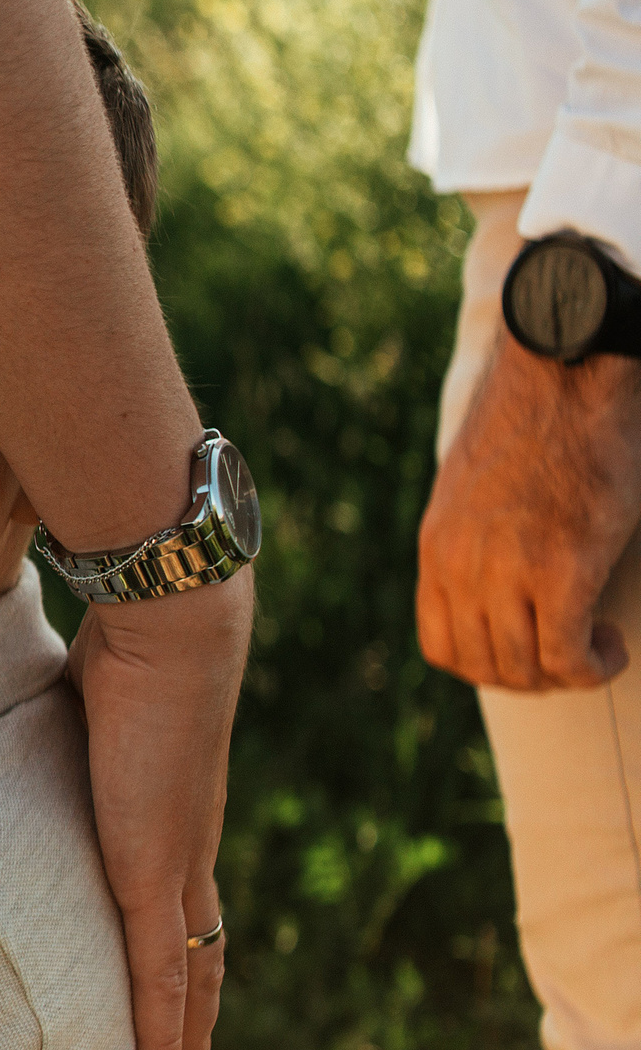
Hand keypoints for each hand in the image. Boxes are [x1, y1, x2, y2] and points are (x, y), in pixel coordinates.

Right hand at [65, 568, 250, 1049]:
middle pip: (201, 953)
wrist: (168, 624)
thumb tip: (19, 687)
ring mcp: (177, 865)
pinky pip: (160, 975)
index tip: (175, 985)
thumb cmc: (123, 635)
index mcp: (173, 808)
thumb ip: (56, 711)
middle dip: (195, 1016)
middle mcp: (187, 846)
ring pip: (190, 981)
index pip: (182, 897)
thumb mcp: (77, 693)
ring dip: (186, 1044)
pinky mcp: (155, 874)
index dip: (180, 944)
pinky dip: (162, 1035)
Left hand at [418, 334, 640, 690]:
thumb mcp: (477, 490)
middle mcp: (462, 566)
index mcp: (439, 548)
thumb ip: (475, 540)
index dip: (484, 666)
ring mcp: (508, 570)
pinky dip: (592, 665)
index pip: (440, 646)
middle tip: (570, 656)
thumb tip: (495, 585)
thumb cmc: (537, 422)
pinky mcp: (563, 568)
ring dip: (565, 674)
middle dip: (531, 677)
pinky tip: (610, 645)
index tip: (524, 653)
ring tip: (594, 649)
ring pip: (524, 669)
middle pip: (483, 667)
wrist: (564, 372)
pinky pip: (566, 656)